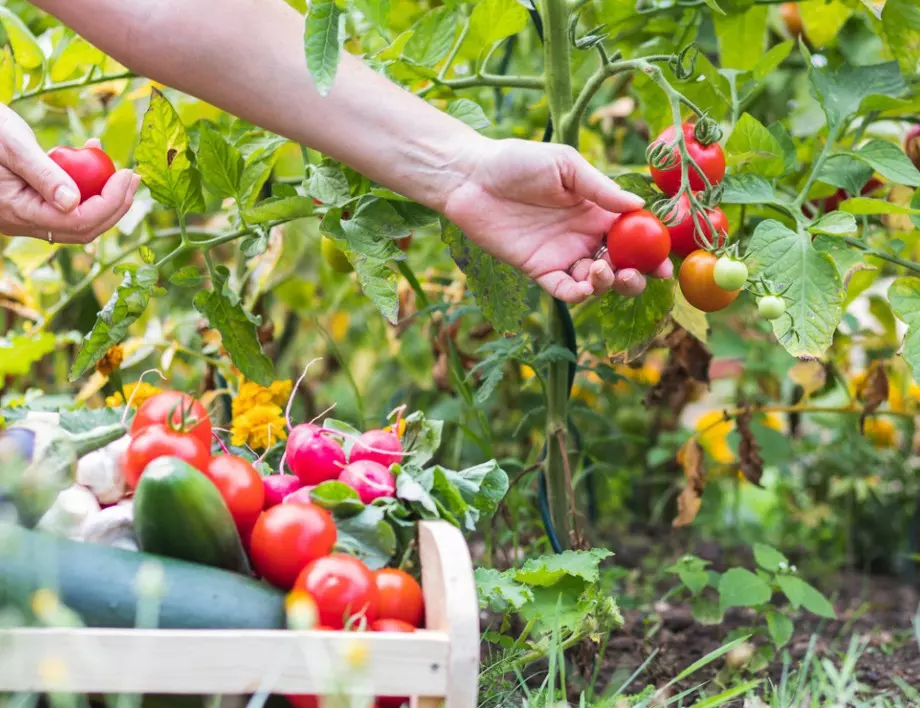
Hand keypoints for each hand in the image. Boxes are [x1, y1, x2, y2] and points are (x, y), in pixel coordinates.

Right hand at [0, 105, 139, 243]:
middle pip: (82, 227)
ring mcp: (26, 216)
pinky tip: (90, 154)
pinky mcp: (29, 204)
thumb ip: (43, 174)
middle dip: (114, 205)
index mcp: (17, 211)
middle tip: (133, 177)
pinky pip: (65, 204)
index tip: (128, 176)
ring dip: (103, 196)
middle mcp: (22, 222)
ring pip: (76, 218)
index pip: (78, 221)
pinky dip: (85, 185)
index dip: (110, 203)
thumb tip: (73, 203)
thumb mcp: (12, 144)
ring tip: (117, 166)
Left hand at [443, 138, 672, 302]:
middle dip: (636, 276)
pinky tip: (586, 286)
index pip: (634, 235)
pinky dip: (579, 294)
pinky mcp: (539, 270)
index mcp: (598, 211)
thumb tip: (638, 205)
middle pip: (621, 265)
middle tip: (637, 274)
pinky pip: (564, 291)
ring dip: (608, 284)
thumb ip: (600, 188)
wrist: (472, 176)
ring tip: (603, 270)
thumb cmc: (518, 161)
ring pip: (596, 283)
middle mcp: (584, 236)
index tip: (665, 261)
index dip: (652, 250)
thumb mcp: (566, 165)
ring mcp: (563, 255)